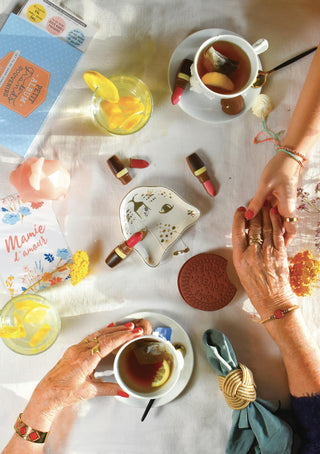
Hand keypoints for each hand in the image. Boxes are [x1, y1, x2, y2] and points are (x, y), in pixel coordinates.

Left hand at [24, 321, 148, 424]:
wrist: (46, 394)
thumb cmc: (63, 393)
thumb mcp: (89, 391)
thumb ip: (109, 389)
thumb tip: (123, 390)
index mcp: (84, 360)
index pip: (108, 343)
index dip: (123, 337)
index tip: (133, 333)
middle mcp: (79, 351)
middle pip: (104, 336)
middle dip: (121, 331)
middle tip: (134, 328)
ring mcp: (75, 349)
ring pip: (97, 334)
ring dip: (112, 330)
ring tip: (125, 328)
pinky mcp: (73, 350)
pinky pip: (90, 337)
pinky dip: (101, 333)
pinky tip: (107, 331)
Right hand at [232, 204, 297, 319]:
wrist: (272, 300)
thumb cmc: (256, 288)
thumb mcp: (241, 270)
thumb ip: (242, 253)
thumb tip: (245, 238)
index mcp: (240, 258)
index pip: (237, 232)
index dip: (238, 218)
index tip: (240, 210)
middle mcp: (252, 253)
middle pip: (252, 226)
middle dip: (253, 212)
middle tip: (254, 203)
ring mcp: (267, 252)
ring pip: (265, 227)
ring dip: (265, 213)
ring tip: (264, 204)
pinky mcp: (280, 253)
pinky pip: (277, 233)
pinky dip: (276, 222)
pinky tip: (274, 214)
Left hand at [245, 152, 300, 244]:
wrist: (288, 156)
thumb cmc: (279, 168)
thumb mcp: (264, 186)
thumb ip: (256, 202)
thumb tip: (248, 216)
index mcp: (287, 206)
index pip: (291, 229)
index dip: (285, 241)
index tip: (277, 250)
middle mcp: (287, 207)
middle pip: (282, 226)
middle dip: (272, 236)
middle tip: (260, 245)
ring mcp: (283, 203)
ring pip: (275, 219)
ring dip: (266, 225)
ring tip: (253, 234)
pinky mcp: (278, 198)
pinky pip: (272, 211)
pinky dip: (264, 215)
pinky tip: (252, 218)